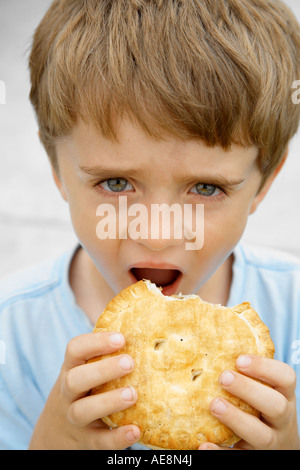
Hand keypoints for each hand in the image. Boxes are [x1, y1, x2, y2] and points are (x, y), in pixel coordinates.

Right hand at [29, 332, 139, 449]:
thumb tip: (149, 326)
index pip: (74, 350)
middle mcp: (69, 393)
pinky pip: (99, 442)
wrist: (56, 433)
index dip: (96, 342)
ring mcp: (75, 419)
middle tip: (130, 362)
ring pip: (82, 411)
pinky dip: (116, 438)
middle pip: (75, 379)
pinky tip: (135, 430)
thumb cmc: (85, 390)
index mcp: (72, 369)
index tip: (121, 338)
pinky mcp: (86, 442)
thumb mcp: (86, 370)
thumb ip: (107, 353)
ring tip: (133, 394)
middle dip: (102, 370)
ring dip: (108, 402)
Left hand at [198, 355, 299, 449]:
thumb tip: (206, 339)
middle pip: (276, 406)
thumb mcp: (264, 389)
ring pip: (261, 435)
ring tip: (214, 405)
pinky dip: (220, 453)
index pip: (286, 377)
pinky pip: (239, 459)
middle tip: (223, 377)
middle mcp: (281, 419)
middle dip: (249, 390)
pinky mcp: (254, 458)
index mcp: (283, 395)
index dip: (264, 367)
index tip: (240, 359)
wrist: (278, 449)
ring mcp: (270, 442)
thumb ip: (246, 372)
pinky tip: (203, 444)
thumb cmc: (261, 408)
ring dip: (236, 419)